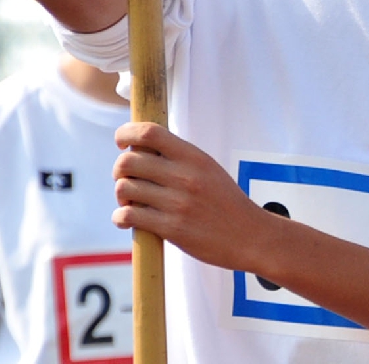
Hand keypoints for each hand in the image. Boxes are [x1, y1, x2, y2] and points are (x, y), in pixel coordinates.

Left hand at [112, 121, 266, 271]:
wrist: (249, 236)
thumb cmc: (226, 202)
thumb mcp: (208, 169)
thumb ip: (179, 158)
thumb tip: (140, 149)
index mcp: (194, 156)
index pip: (149, 133)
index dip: (126, 133)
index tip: (121, 141)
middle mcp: (184, 176)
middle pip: (128, 160)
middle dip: (119, 170)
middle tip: (126, 179)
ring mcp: (177, 203)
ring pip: (124, 189)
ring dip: (121, 196)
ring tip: (130, 203)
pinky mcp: (171, 228)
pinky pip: (128, 216)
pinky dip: (120, 218)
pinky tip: (128, 219)